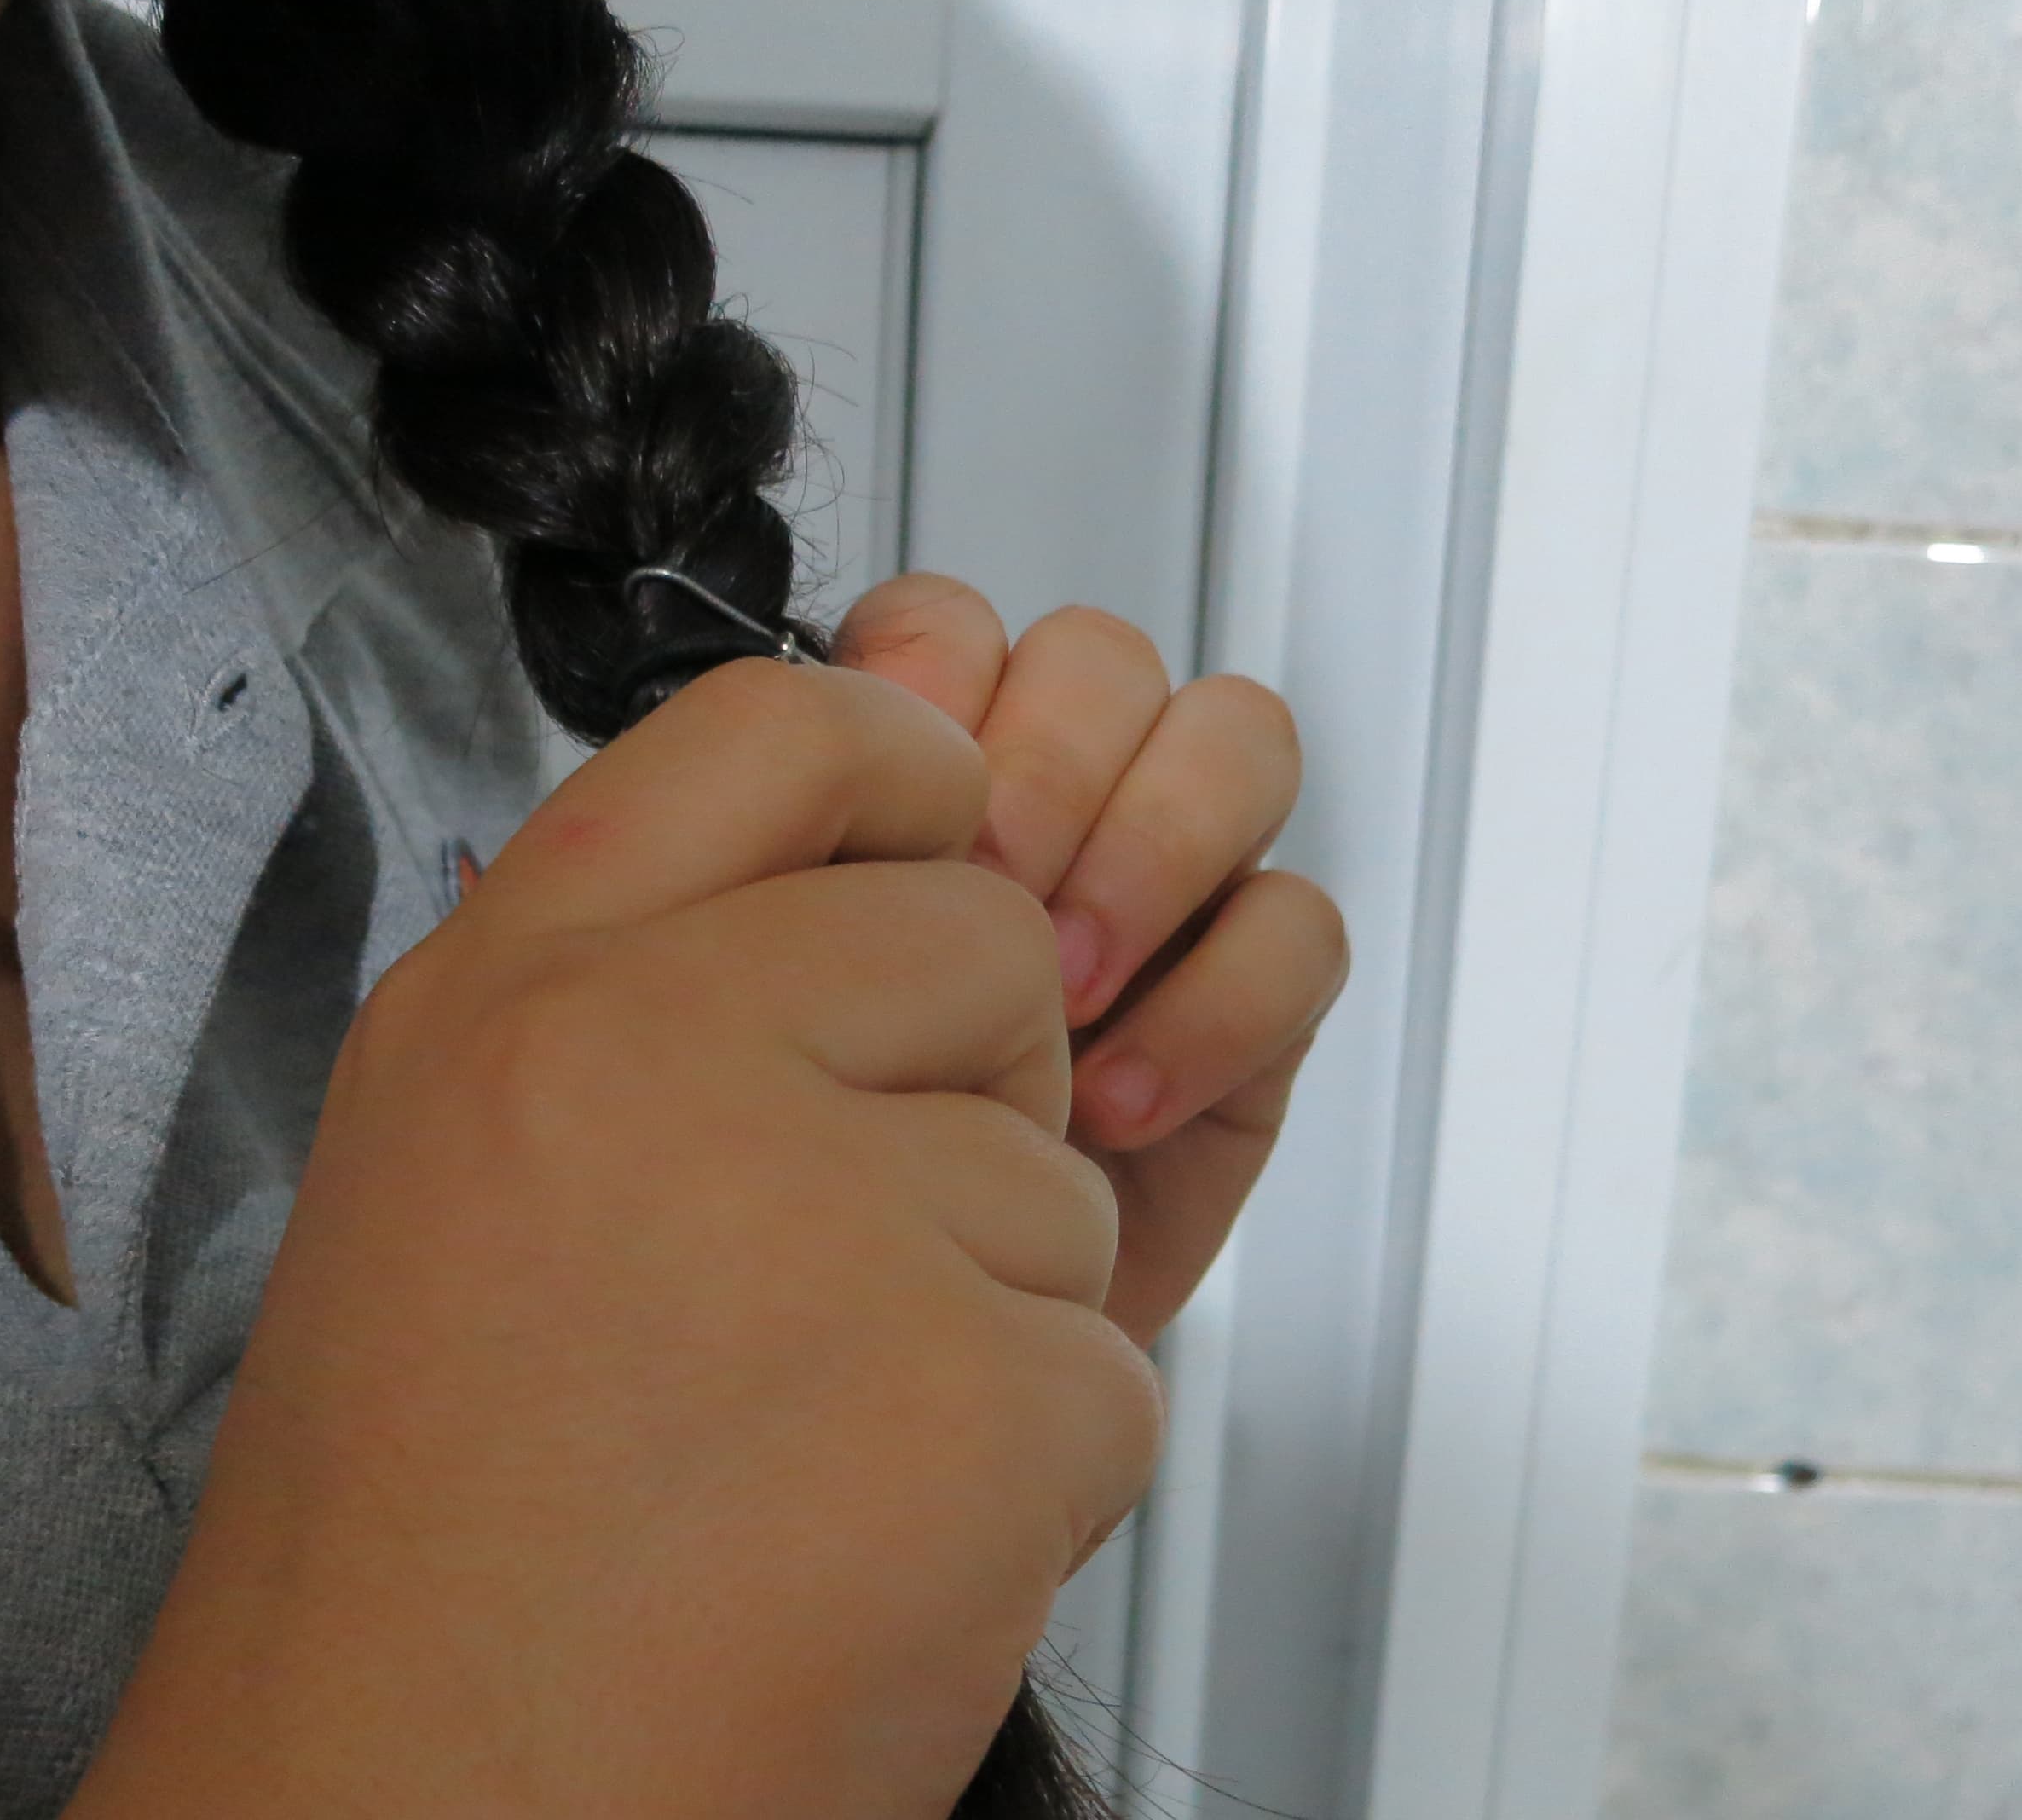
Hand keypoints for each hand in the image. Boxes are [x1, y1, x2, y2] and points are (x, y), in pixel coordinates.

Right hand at [77, 662, 1159, 1819]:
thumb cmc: (422, 1559)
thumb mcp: (444, 1185)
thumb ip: (626, 1014)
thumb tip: (838, 906)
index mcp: (511, 995)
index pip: (782, 729)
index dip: (901, 774)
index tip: (930, 844)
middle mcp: (654, 1053)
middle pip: (984, 948)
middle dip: (965, 1106)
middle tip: (807, 1289)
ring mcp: (820, 1214)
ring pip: (1058, 1184)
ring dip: (981, 1327)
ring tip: (790, 1459)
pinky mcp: (970, 1393)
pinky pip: (1104, 1371)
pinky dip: (1025, 1482)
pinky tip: (858, 1552)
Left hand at [837, 576, 1347, 1345]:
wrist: (865, 1392)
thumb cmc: (776, 1202)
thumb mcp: (723, 1019)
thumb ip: (773, 861)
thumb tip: (849, 745)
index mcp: (893, 785)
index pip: (949, 629)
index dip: (939, 692)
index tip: (897, 821)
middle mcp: (1034, 814)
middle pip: (1101, 660)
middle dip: (1051, 770)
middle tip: (988, 902)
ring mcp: (1153, 898)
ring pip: (1230, 739)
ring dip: (1152, 849)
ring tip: (1063, 994)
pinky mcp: (1245, 1004)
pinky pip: (1297, 921)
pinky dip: (1220, 998)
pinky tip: (1118, 1101)